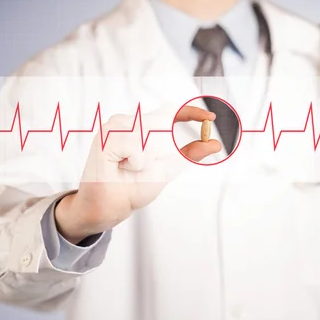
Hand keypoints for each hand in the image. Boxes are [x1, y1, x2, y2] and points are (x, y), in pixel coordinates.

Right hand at [55, 105, 220, 243]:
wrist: (110, 207)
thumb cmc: (132, 188)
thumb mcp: (168, 169)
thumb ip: (189, 154)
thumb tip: (214, 144)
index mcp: (144, 127)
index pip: (171, 111)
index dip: (192, 112)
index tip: (211, 118)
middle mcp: (130, 122)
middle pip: (163, 123)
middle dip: (162, 150)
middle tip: (143, 167)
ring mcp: (115, 126)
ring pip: (149, 135)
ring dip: (147, 159)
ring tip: (132, 168)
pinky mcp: (106, 136)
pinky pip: (135, 146)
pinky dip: (136, 162)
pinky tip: (123, 167)